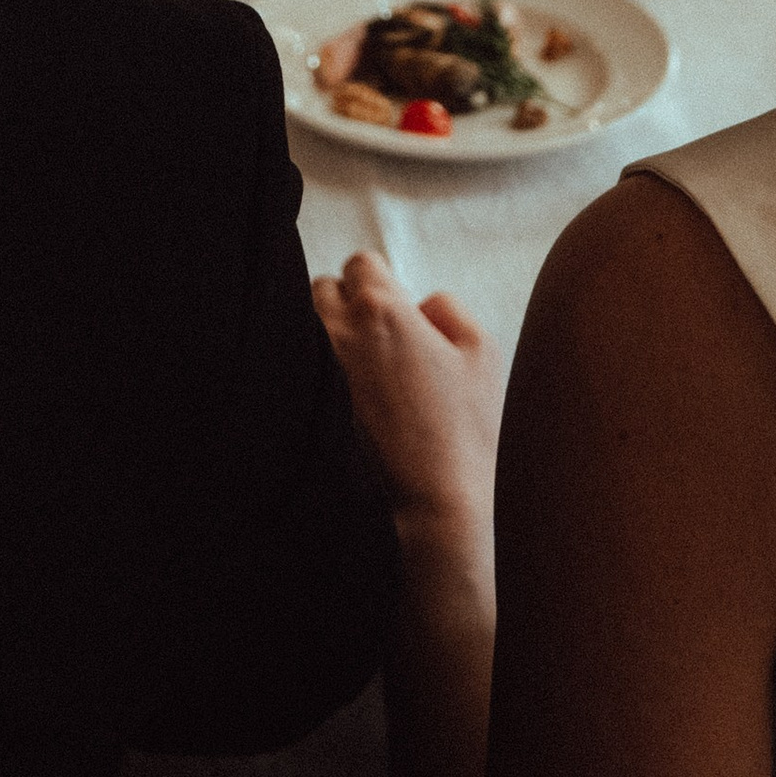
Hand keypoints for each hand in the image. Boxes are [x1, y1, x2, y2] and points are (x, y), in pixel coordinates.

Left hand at [313, 253, 503, 541]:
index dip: (380, 285)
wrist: (430, 513)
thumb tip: (420, 304)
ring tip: (351, 378)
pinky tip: (335, 408)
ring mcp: (310, 372)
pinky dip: (308, 380)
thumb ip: (447, 309)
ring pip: (301, 328)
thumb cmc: (463, 437)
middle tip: (372, 343)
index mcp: (381, 310)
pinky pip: (293, 374)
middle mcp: (335, 331)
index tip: (392, 313)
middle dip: (344, 306)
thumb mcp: (482, 354)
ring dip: (322, 340)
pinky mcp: (296, 412)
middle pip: (322, 289)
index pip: (361, 264)